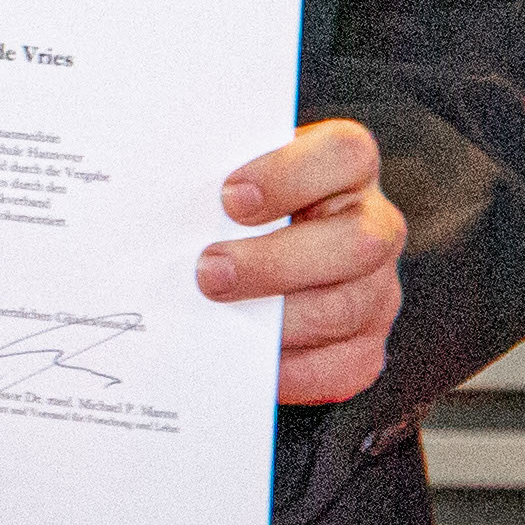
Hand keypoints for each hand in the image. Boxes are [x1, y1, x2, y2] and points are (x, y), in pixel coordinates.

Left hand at [203, 115, 406, 402]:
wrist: (246, 265)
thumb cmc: (230, 213)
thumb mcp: (224, 183)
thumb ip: (205, 182)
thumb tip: (148, 193)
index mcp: (344, 169)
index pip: (344, 154)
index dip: (291, 174)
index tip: (229, 197)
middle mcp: (374, 226)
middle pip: (356, 241)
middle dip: (276, 262)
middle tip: (208, 271)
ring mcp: (376, 289)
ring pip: (346, 308)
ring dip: (275, 319)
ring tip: (216, 316)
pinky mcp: (365, 346)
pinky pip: (343, 366)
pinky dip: (290, 371)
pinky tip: (246, 362)